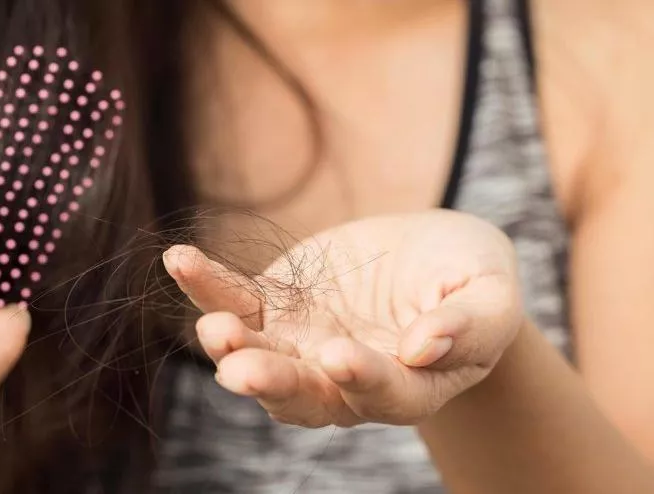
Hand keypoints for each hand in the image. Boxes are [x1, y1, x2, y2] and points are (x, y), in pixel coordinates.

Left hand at [163, 209, 522, 427]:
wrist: (428, 256)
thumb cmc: (469, 278)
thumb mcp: (490, 294)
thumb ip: (472, 324)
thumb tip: (427, 347)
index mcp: (406, 386)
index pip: (382, 395)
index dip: (362, 380)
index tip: (340, 356)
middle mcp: (342, 379)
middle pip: (303, 395)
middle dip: (272, 383)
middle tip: (240, 371)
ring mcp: (300, 346)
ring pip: (259, 357)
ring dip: (231, 347)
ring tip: (214, 329)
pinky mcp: (273, 308)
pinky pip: (234, 302)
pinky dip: (207, 287)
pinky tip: (181, 261)